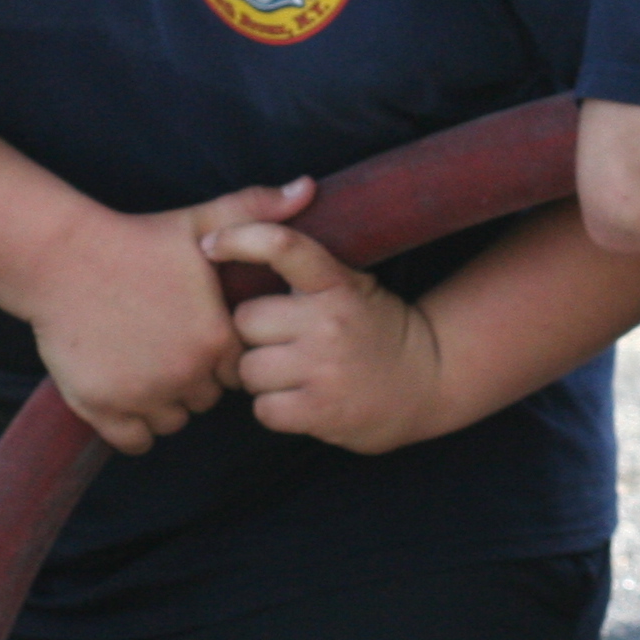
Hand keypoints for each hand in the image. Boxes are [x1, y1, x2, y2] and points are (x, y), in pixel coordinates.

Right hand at [25, 179, 312, 454]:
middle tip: (167, 347)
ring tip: (144, 366)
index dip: (218, 353)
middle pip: (206, 398)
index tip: (196, 333)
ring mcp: (143, 395)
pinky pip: (134, 441)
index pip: (238, 370)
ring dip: (163, 403)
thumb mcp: (201, 221)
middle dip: (193, 380)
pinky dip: (131, 427)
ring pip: (172, 421)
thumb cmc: (136, 239)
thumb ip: (258, 211)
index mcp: (217, 338)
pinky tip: (124, 394)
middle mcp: (186, 373)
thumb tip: (308, 187)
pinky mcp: (103, 409)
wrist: (63, 258)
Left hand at [209, 220, 451, 453]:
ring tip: (295, 373)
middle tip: (284, 341)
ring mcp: (325, 368)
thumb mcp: (352, 284)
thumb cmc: (375, 329)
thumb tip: (245, 228)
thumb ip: (308, 265)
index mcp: (337, 284)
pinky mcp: (320, 411)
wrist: (428, 383)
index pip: (283, 246)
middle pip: (246, 319)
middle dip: (256, 334)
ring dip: (262, 375)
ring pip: (248, 369)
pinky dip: (274, 407)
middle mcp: (329, 322)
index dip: (240, 238)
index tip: (212, 243)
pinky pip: (262, 408)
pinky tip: (300, 399)